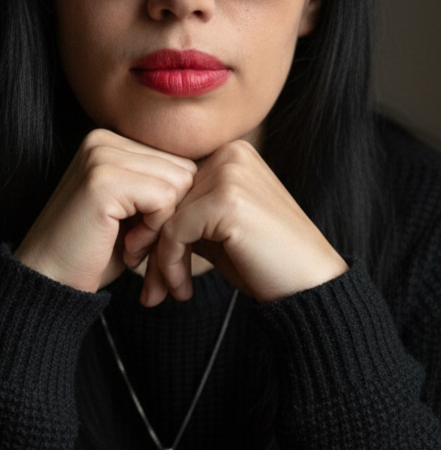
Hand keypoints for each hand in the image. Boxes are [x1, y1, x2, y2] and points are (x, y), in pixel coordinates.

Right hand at [14, 129, 195, 292]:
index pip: (175, 162)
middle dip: (173, 216)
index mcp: (109, 140)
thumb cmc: (92, 252)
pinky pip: (165, 199)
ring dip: (164, 226)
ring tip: (134, 248)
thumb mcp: (132, 211)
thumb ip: (160, 187)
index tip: (150, 238)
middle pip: (181, 170)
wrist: (48, 283)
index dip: (173, 207)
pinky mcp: (104, 180)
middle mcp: (103, 139)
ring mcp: (101, 156)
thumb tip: (212, 176)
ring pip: (178, 184)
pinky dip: (156, 231)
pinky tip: (129, 248)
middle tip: (144, 248)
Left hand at [122, 139, 348, 305]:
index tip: (146, 266)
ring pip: (164, 217)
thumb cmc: (266, 263)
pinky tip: (182, 291)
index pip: (171, 187)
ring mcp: (230, 174)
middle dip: (150, 246)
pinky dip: (170, 265)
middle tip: (149, 288)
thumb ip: (187, 214)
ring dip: (158, 262)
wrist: (312, 287)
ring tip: (163, 294)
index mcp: (230, 154)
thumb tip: (137, 220)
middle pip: (165, 200)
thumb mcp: (218, 231)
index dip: (153, 228)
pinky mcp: (226, 200)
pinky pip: (173, 232)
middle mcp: (230, 155)